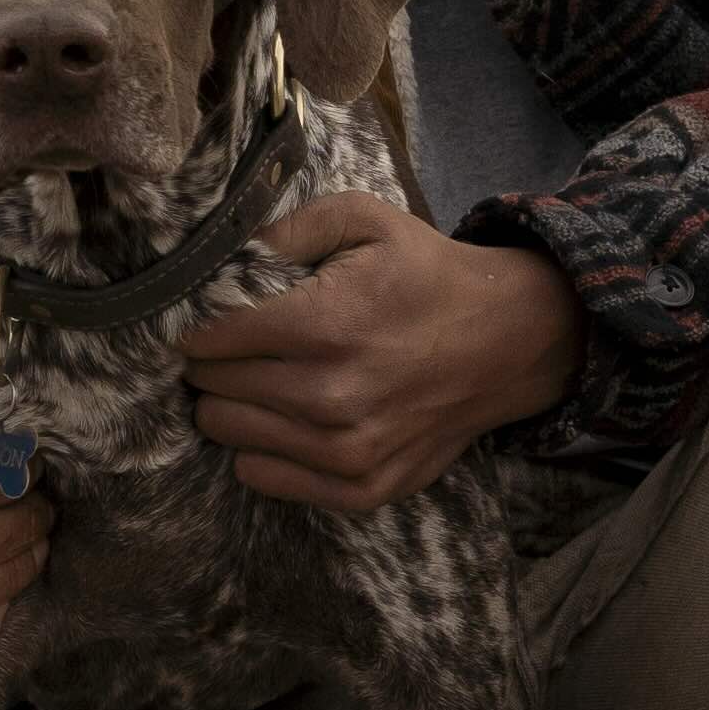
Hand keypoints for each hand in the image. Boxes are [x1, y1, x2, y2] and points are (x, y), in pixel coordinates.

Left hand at [180, 197, 579, 518]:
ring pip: (227, 434)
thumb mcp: (364, 221)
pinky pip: (262, 479)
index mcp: (324, 325)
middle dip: (215, 363)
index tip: (214, 316)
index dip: (199, 323)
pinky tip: (288, 420)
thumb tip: (218, 256)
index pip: (206, 340)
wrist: (509, 340)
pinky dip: (262, 450)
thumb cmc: (426, 275)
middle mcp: (330, 396)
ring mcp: (347, 451)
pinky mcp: (362, 488)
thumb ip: (286, 229)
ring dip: (234, 405)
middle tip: (246, 346)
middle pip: (210, 388)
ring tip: (268, 379)